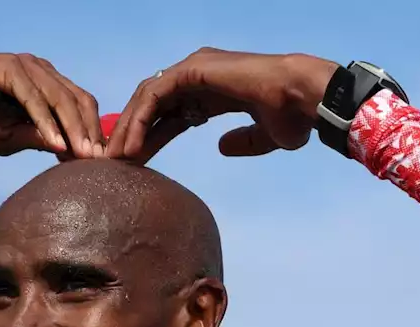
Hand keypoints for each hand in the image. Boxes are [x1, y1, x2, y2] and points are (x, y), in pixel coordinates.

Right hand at [0, 53, 103, 157]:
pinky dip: (45, 121)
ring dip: (72, 128)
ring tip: (81, 155)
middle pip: (77, 100)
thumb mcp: (11, 139)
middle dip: (89, 132)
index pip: (80, 106)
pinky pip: (33, 96)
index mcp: (44, 86)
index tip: (100, 163)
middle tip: (97, 161)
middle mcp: (39, 72)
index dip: (91, 133)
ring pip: (59, 97)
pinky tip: (54, 143)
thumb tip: (74, 152)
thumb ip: (40, 139)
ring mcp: (25, 66)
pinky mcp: (7, 66)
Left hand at [105, 49, 337, 163]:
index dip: (151, 138)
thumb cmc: (292, 117)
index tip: (136, 164)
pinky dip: (140, 119)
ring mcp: (194, 69)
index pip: (169, 114)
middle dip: (132, 133)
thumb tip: (222, 148)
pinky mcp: (193, 69)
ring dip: (129, 128)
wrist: (303, 99)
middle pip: (153, 105)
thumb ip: (242, 142)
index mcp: (212, 91)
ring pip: (148, 98)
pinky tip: (131, 146)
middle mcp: (199, 75)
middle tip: (116, 164)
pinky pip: (155, 95)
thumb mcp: (262, 136)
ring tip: (117, 159)